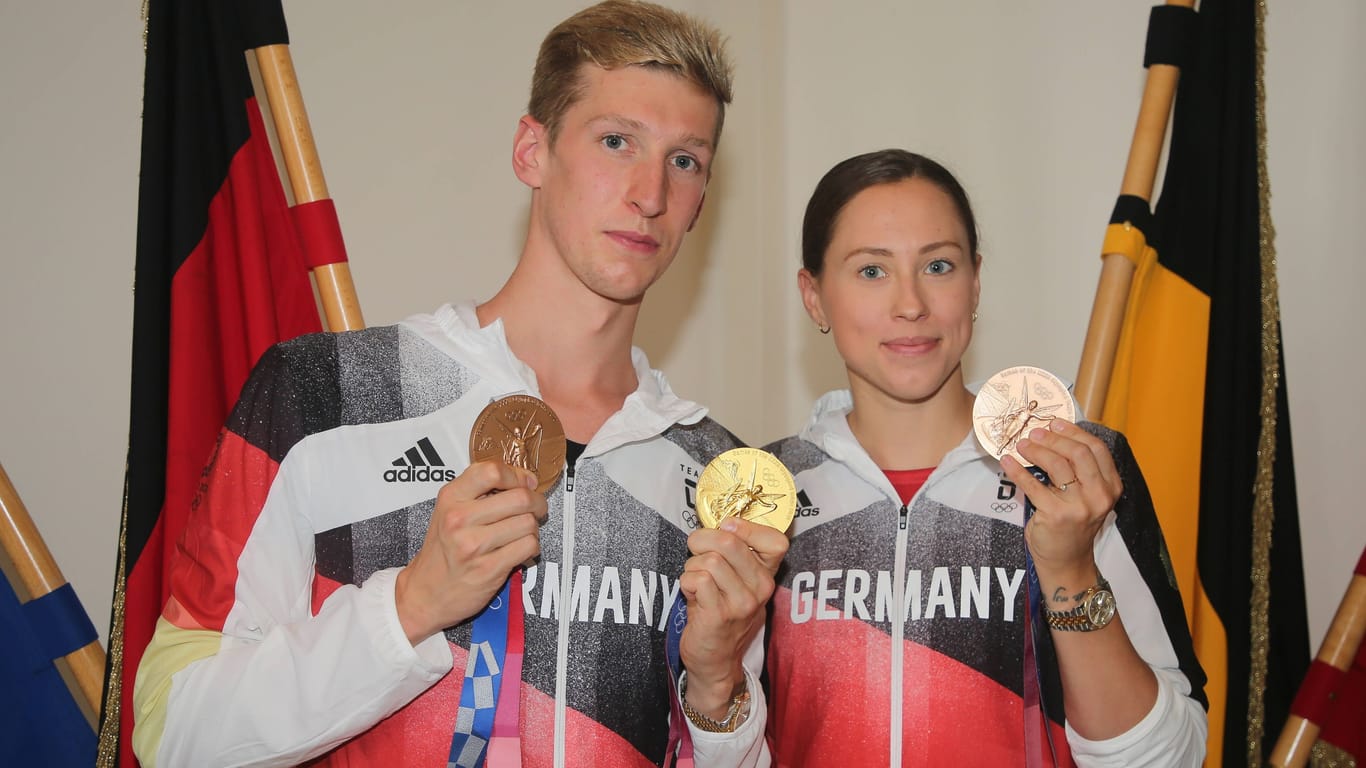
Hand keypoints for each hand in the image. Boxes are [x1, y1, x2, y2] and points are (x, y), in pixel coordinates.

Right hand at [394, 460, 546, 644]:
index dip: (517, 475)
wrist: (425, 592)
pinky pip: (528, 546)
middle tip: (536, 508)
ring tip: (522, 532)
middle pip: (520, 497)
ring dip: (533, 527)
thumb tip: (525, 479)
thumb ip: (480, 490)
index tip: (526, 482)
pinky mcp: (488, 568)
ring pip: (528, 523)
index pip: (492, 471)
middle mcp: (459, 518)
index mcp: (451, 497)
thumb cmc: (442, 550)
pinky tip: (519, 549)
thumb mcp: (449, 510)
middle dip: (537, 502)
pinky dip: (531, 547)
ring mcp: (473, 545)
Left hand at [678, 518, 787, 717]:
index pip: (776, 540)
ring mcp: (742, 603)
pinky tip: (692, 595)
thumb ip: (734, 554)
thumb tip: (717, 523)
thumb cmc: (721, 613)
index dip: (746, 527)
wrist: (715, 661)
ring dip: (692, 567)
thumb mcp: (738, 583)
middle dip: (702, 541)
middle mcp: (760, 588)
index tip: (726, 529)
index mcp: (767, 575)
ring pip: (709, 561)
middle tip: (696, 552)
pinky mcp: (720, 615)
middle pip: (730, 542)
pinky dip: (686, 582)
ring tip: (695, 582)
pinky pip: (697, 579)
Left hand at [1001, 419, 1122, 583]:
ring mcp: (1079, 506)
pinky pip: (1032, 485)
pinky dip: (1017, 470)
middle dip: (1053, 438)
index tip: (1055, 424)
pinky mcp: (1056, 515)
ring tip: (1022, 445)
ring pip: (1057, 465)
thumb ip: (1080, 473)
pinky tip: (1007, 462)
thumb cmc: (1073, 525)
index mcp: (1111, 487)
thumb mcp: (1087, 497)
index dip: (1074, 432)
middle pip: (1078, 453)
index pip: (1097, 449)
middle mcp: (1100, 495)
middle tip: (1034, 433)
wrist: (1067, 561)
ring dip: (1035, 450)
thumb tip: (1053, 438)